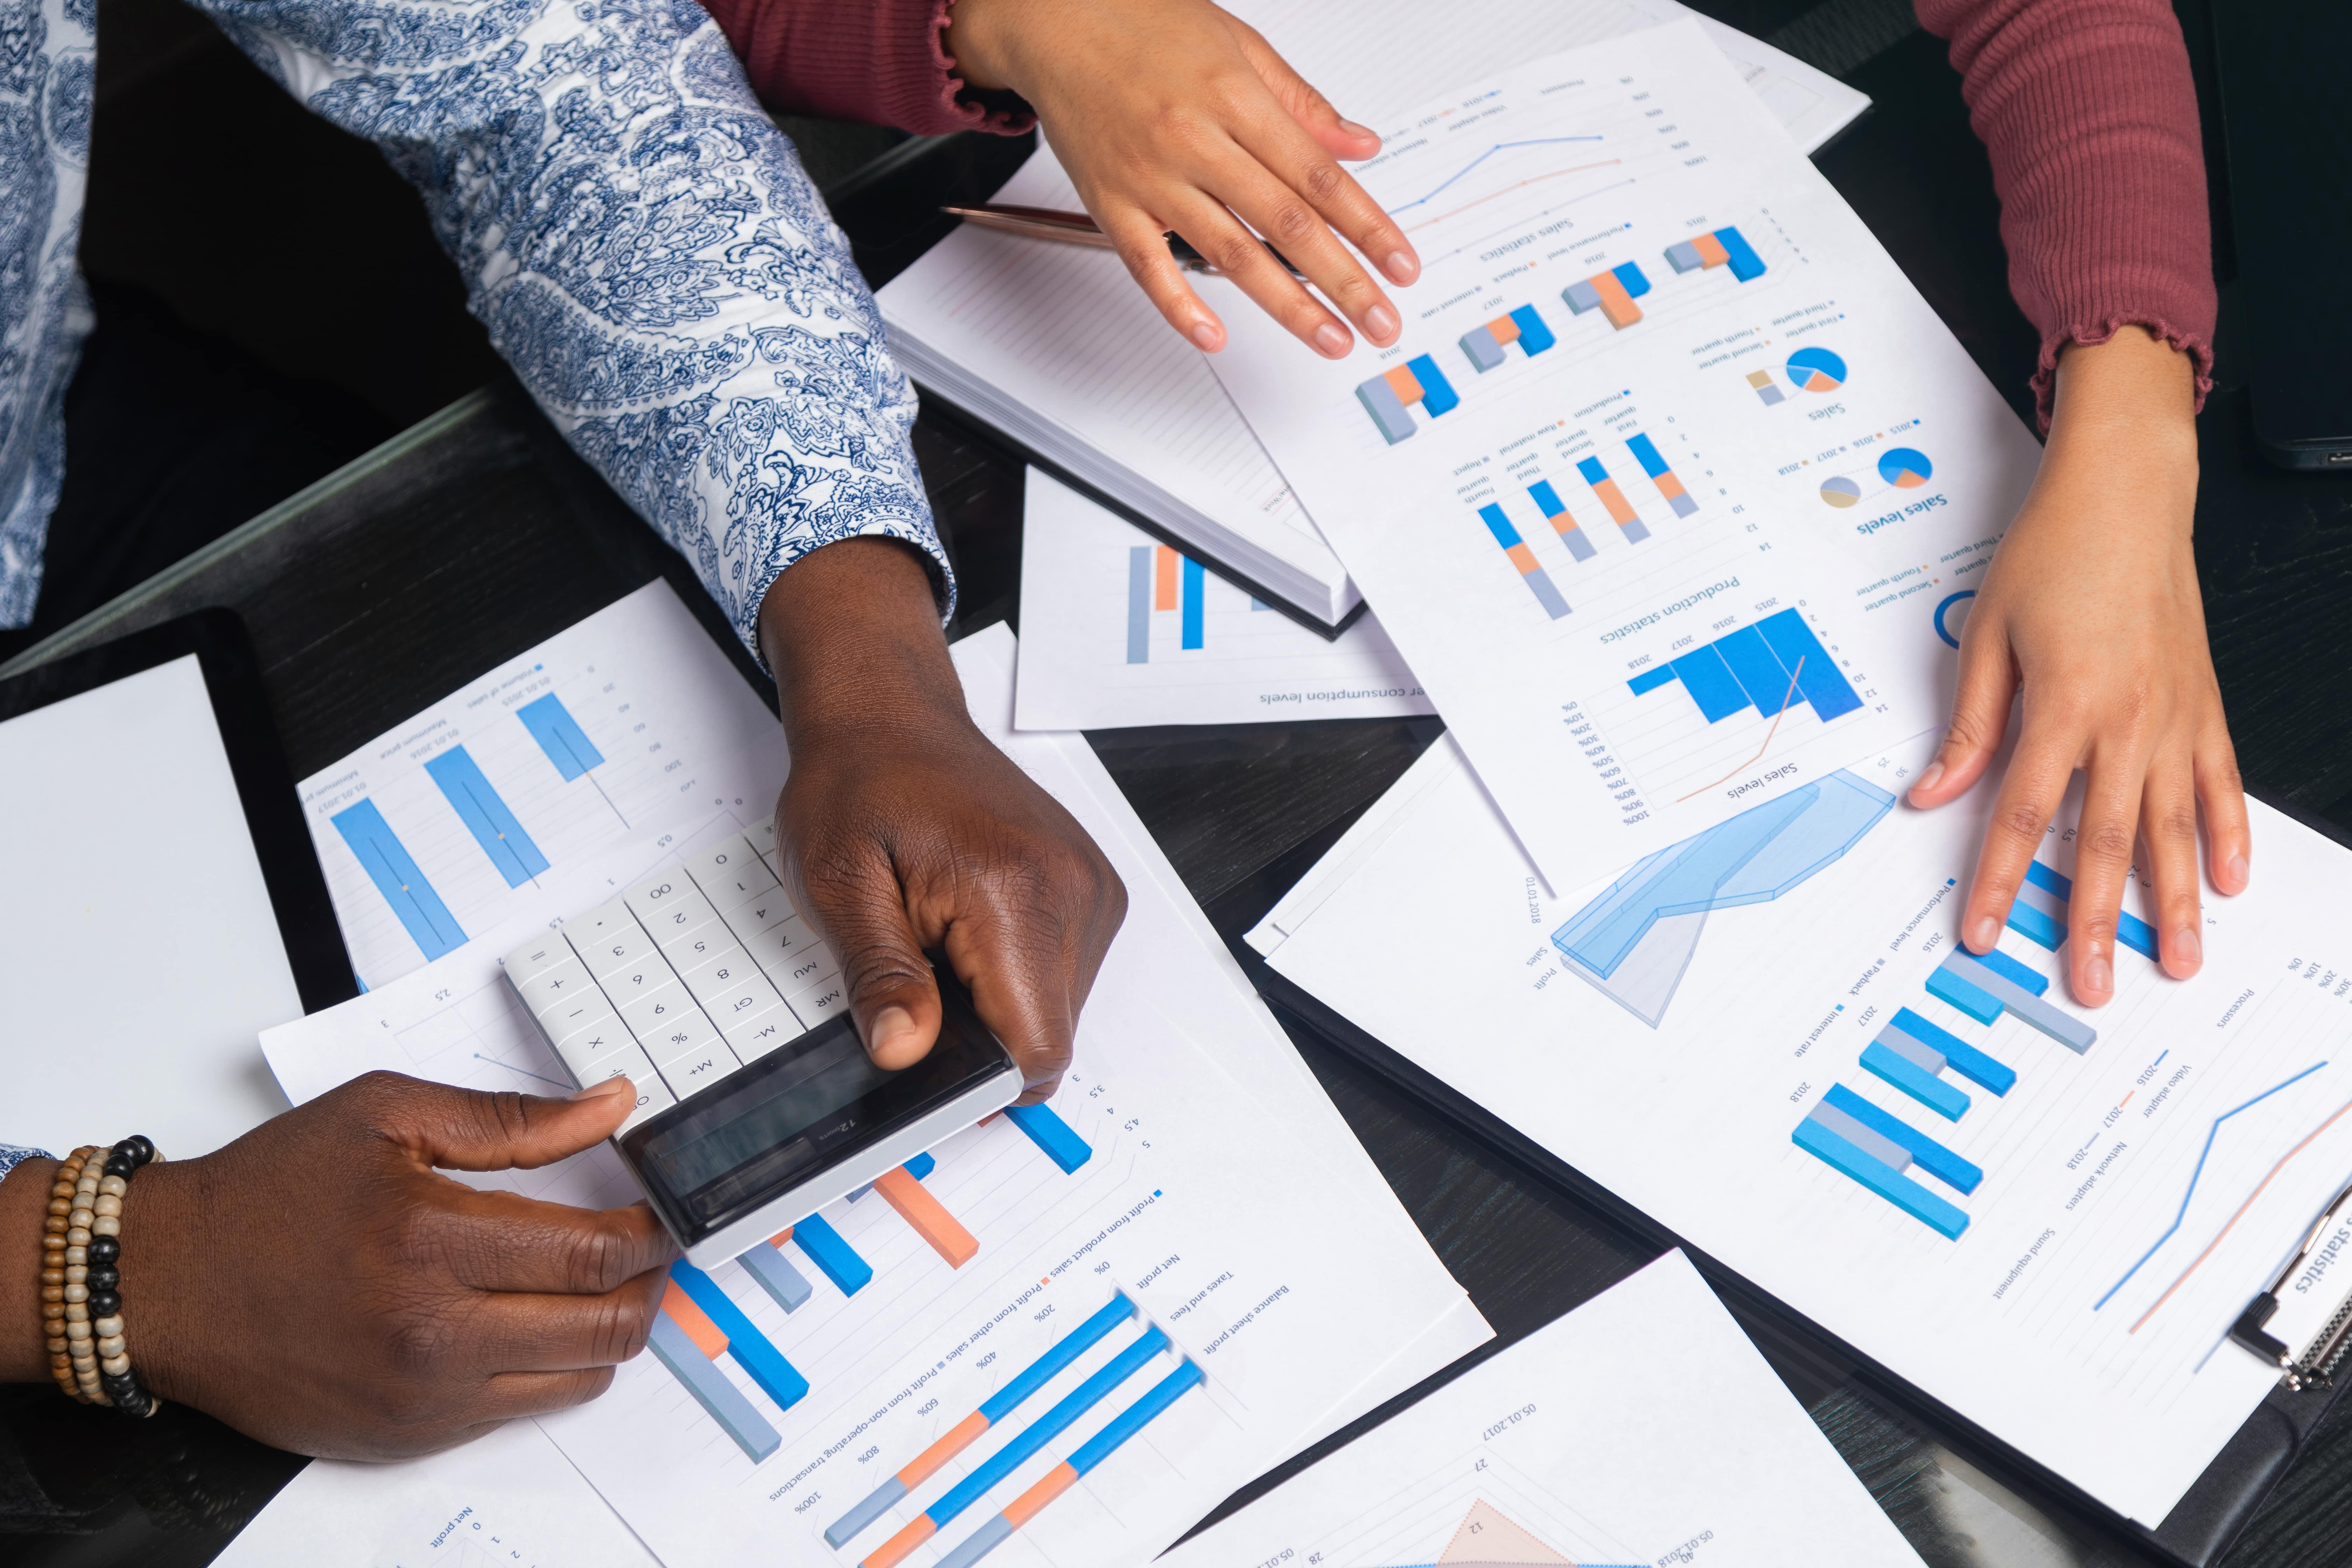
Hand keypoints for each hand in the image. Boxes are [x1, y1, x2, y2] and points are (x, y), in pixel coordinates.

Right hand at [0, 1073, 674, 1456]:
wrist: (166, 1281)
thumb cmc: (269, 1193)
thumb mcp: (387, 1115)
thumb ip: (513, 1121)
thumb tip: (611, 1105)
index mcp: (430, 1243)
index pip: (592, 1253)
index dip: (649, 1232)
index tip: (659, 1212)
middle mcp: (432, 1333)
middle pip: (604, 1327)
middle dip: (647, 1285)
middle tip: (647, 1250)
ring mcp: (423, 1396)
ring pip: (577, 1379)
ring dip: (610, 1332)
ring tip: (603, 1287)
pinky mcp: (407, 1436)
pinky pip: (520, 1409)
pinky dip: (550, 1368)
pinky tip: (537, 1323)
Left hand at [758, 539, 1126, 1099]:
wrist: (888, 714)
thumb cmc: (859, 783)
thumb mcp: (839, 884)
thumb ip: (879, 976)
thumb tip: (905, 1052)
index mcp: (1018, 891)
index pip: (1036, 1048)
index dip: (980, 1082)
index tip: (929, 1064)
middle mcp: (1074, 889)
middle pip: (1049, 1035)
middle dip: (979, 1034)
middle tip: (915, 978)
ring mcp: (1091, 886)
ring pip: (1059, 1009)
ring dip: (996, 1002)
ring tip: (937, 942)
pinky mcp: (1090, 887)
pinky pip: (1064, 973)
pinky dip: (1013, 974)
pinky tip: (965, 931)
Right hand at [944, 0, 1418, 357]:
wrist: (1053, 17)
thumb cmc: (1143, 23)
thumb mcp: (1240, 43)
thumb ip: (1302, 102)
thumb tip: (1359, 144)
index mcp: (1236, 97)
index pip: (1320, 177)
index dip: (1368, 227)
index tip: (1400, 265)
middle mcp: (1197, 140)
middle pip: (1287, 225)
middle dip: (1344, 281)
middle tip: (1383, 323)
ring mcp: (1153, 178)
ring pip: (1231, 253)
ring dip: (1288, 307)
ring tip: (1330, 341)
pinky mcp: (1111, 204)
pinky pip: (1148, 266)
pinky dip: (1180, 306)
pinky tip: (1213, 338)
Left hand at [1906, 328, 2247, 1004]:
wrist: (2127, 497)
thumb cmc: (2055, 554)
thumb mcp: (1986, 636)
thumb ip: (1968, 725)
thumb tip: (1931, 791)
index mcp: (2065, 706)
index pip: (2019, 817)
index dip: (1999, 882)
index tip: (1984, 934)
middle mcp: (2128, 721)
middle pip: (2103, 844)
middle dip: (2094, 924)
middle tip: (2089, 986)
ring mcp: (2174, 718)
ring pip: (2172, 830)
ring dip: (2174, 904)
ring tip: (2177, 964)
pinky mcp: (2204, 706)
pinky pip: (2219, 785)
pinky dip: (2226, 836)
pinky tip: (2229, 882)